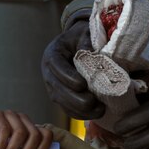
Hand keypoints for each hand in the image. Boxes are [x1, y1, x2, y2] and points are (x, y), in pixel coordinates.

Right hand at [40, 1, 100, 118]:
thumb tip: (91, 55)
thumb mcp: (85, 34)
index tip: (83, 84)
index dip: (69, 77)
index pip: (57, 67)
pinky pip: (68, 110)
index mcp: (52, 54)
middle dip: (77, 98)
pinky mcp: (60, 97)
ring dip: (81, 110)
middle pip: (58, 90)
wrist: (75, 45)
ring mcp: (53, 87)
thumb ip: (87, 42)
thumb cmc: (81, 38)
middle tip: (94, 101)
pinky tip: (96, 113)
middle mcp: (49, 73)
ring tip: (100, 110)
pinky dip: (81, 115)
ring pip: (63, 103)